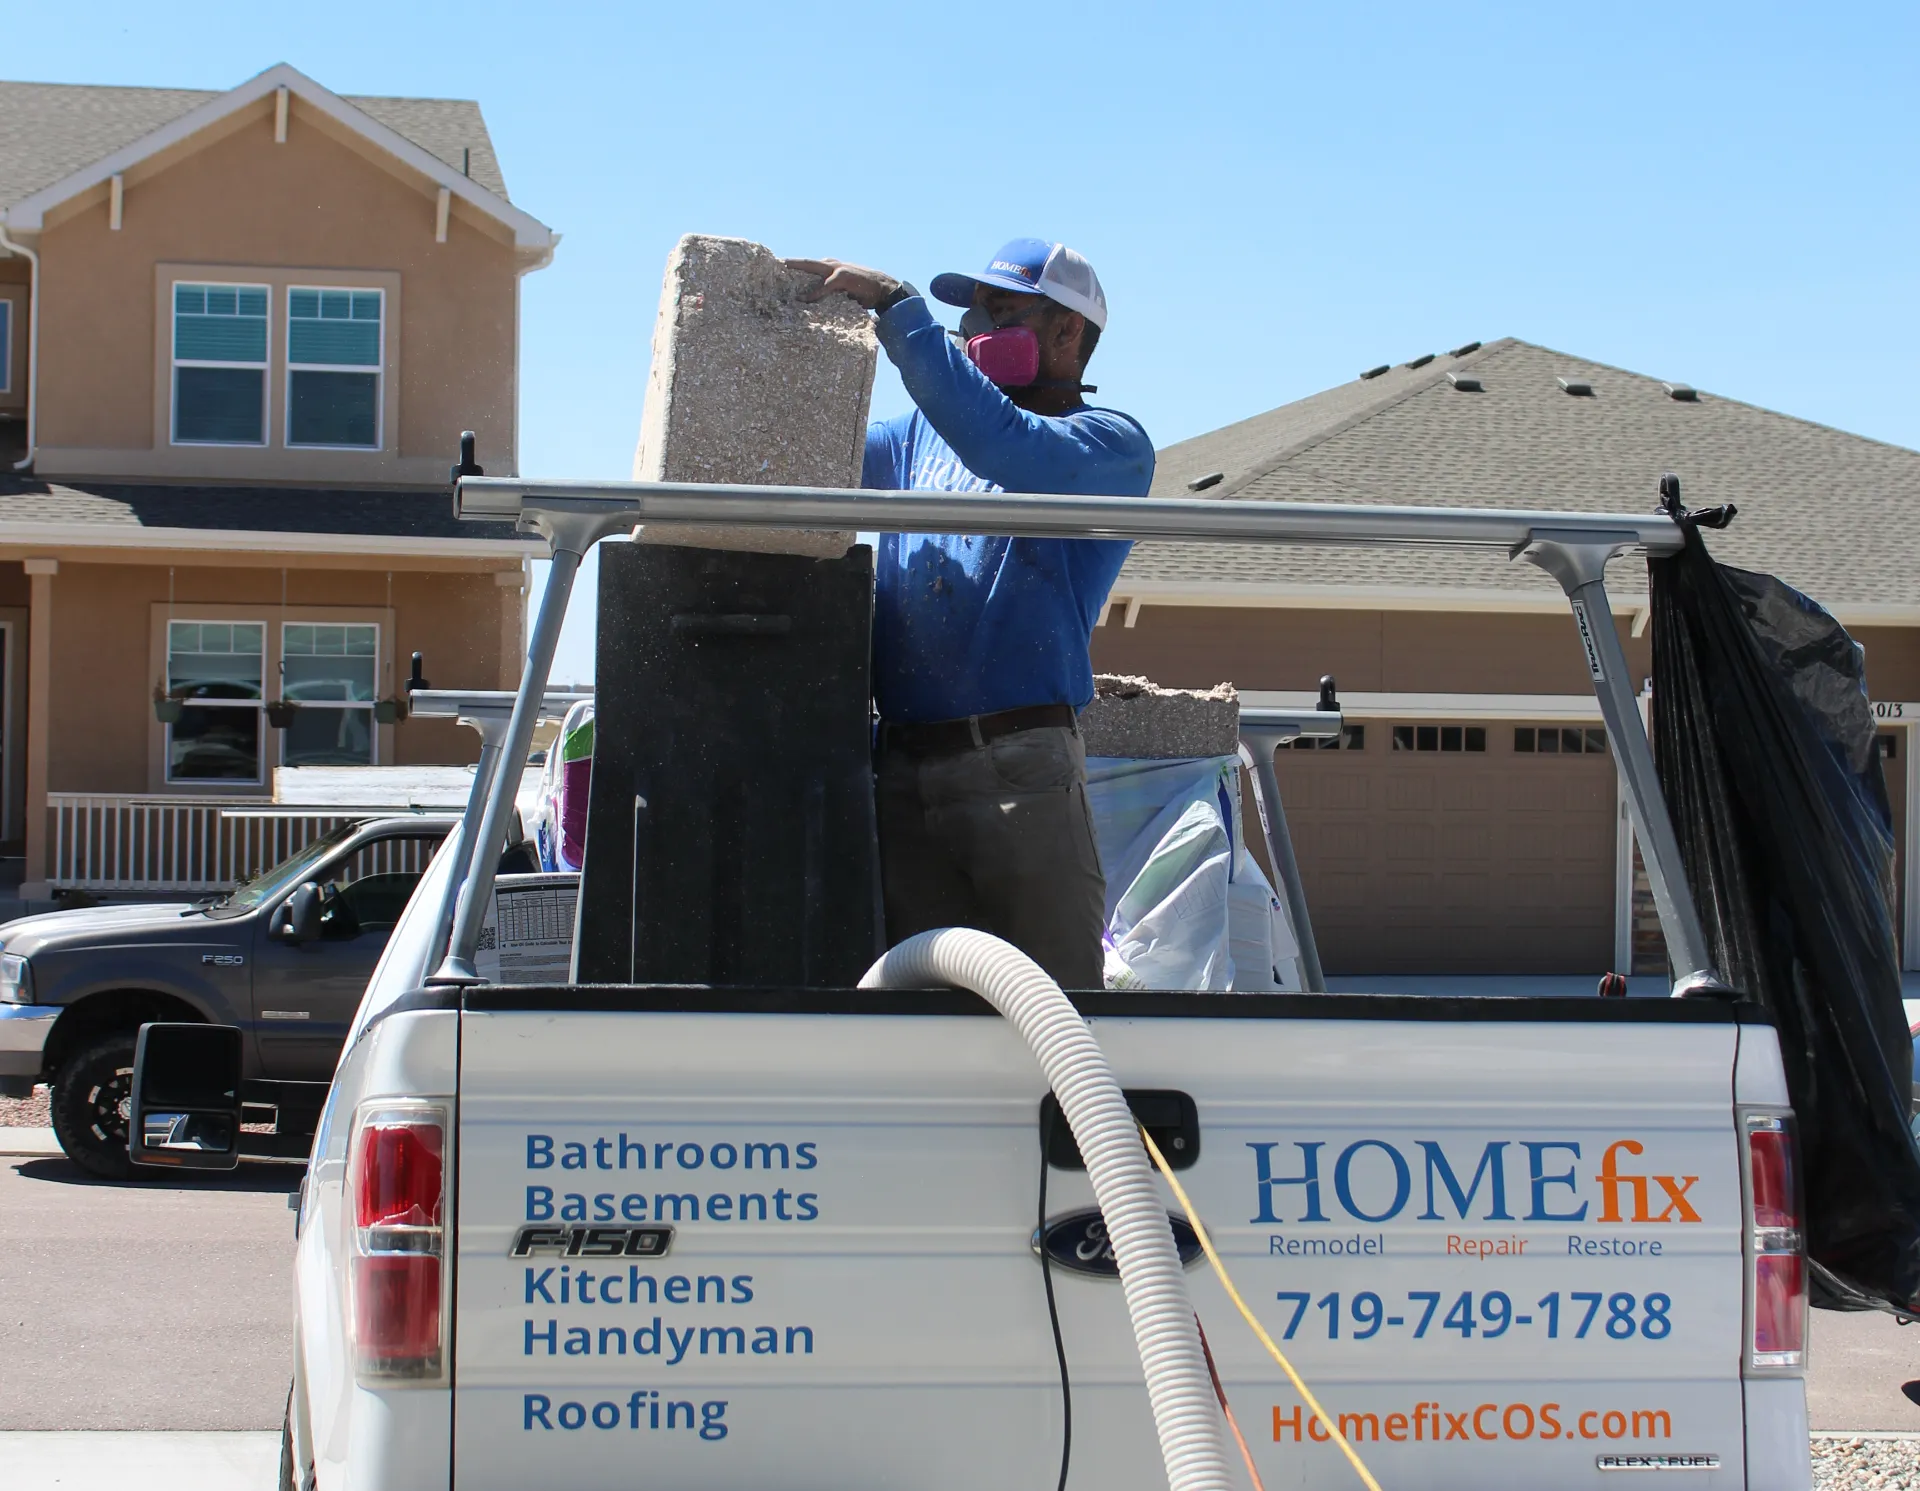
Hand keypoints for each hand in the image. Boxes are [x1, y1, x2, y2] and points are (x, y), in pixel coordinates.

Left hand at [785, 257, 901, 309]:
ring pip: (812, 267)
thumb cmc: (863, 292)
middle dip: (790, 263)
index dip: (795, 267)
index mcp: (831, 267)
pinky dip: (814, 294)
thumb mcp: (843, 291)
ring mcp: (837, 269)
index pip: (810, 266)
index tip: (780, 268)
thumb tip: (813, 304)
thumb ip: (829, 293)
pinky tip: (803, 300)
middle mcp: (832, 265)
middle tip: (775, 263)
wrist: (882, 288)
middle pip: (806, 263)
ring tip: (783, 271)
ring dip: (797, 270)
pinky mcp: (842, 277)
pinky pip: (824, 286)